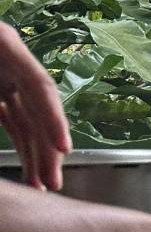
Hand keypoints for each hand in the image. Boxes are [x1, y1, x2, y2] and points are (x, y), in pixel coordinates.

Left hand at [0, 22, 70, 189]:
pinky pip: (11, 120)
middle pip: (37, 108)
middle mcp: (11, 63)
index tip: (63, 149)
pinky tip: (26, 169)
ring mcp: (2, 77)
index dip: (54, 117)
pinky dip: (18, 144)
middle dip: (46, 148)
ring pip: (26, 119)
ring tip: (40, 186)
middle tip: (52, 184)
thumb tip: (0, 113)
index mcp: (4, 45)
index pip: (39, 86)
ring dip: (34, 154)